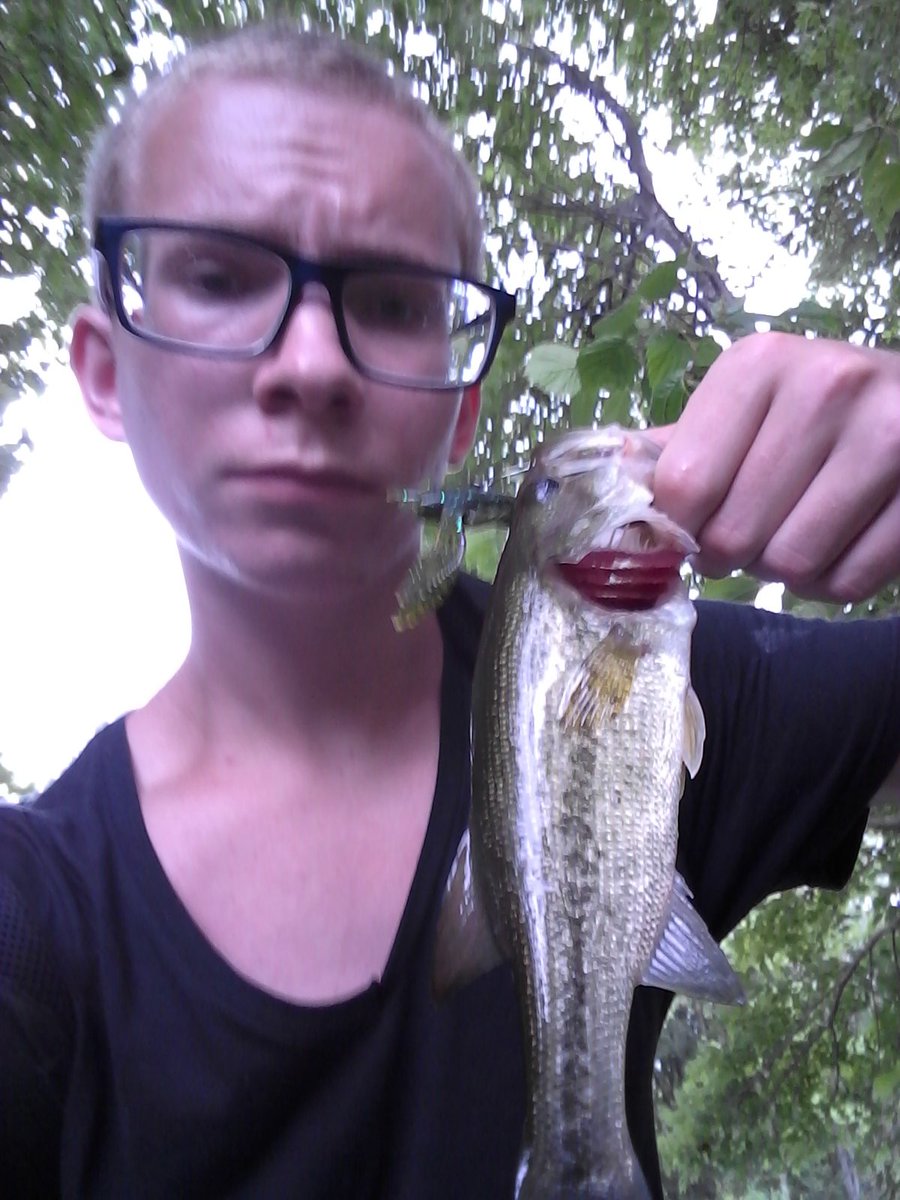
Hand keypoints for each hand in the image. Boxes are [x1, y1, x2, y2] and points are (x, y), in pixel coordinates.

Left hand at [646, 332, 899, 602]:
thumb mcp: (746, 404)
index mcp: (760, 364)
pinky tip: (837, 544)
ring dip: (781, 571)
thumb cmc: (816, 408)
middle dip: (730, 553)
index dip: (677, 528)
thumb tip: (610, 476)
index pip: (683, 485)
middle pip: (734, 534)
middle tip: (748, 534)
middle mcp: (826, 388)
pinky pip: (847, 583)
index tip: (691, 527)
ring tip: (794, 533)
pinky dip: (830, 584)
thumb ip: (678, 446)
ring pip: (791, 564)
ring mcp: (888, 438)